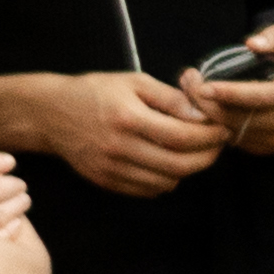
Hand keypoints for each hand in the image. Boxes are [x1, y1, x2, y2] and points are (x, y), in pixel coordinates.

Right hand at [26, 66, 228, 199]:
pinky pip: (147, 190)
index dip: (210, 136)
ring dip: (188, 170)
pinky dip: (166, 180)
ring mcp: (111, 168)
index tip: (222, 129)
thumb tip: (202, 115)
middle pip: (179, 165)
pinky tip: (168, 163)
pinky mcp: (105, 181)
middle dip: (207, 157)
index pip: (183, 136)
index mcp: (128, 118)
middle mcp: (119, 147)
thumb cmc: (95, 91)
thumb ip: (171, 98)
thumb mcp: (134, 82)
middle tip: (216, 145)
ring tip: (194, 152)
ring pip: (166, 181)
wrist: (50, 113)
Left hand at [198, 21, 273, 156]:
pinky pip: (234, 140)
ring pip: (232, 130)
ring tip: (192, 94)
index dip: (228, 93)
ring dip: (207, 114)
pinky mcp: (267, 149)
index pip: (257, 96)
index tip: (203, 85)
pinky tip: (207, 110)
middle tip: (188, 82)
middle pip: (237, 116)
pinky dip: (217, 126)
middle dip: (207, 102)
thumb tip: (250, 43)